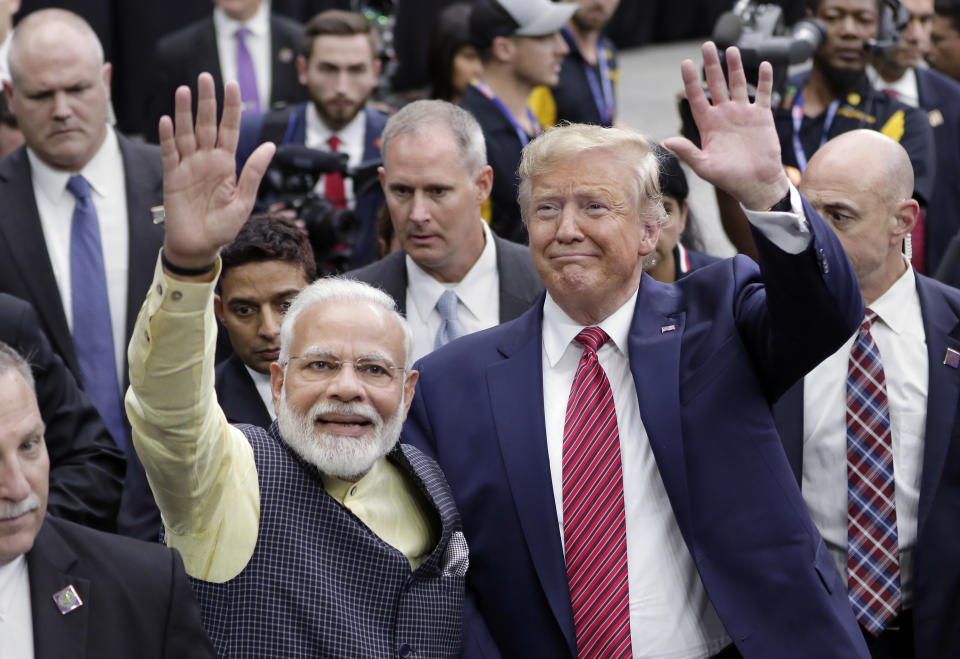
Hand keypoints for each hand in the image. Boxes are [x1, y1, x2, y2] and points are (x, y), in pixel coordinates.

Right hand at [158, 73, 275, 270]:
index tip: (233, 85)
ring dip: (184, 113)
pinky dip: (168, 138)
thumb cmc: (223, 227)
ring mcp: (188, 166)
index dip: (231, 108)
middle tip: (206, 77)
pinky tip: (167, 120)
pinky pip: (170, 153)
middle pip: (207, 124)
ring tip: (184, 91)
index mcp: (227, 164)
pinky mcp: (172, 177)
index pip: (230, 129)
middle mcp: (207, 160)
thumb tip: (269, 145)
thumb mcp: (244, 201)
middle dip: (207, 101)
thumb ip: (253, 172)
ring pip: (186, 133)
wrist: (199, 246)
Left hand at [663, 42, 788, 210]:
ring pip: (737, 84)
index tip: (686, 63)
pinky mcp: (761, 116)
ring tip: (731, 49)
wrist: (756, 184)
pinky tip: (763, 65)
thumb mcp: (705, 167)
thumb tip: (667, 141)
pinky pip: (762, 94)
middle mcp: (724, 115)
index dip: (691, 81)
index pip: (697, 97)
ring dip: (735, 67)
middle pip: (716, 84)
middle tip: (707, 45)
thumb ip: (687, 152)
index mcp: (708, 125)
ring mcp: (743, 114)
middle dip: (712, 65)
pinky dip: (764, 80)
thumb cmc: (729, 178)